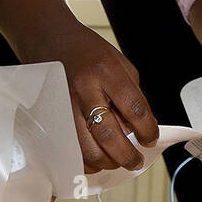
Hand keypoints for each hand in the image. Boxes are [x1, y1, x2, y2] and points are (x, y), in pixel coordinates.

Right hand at [61, 21, 158, 173]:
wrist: (51, 40)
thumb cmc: (87, 52)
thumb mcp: (121, 65)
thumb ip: (132, 97)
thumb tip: (136, 131)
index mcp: (106, 72)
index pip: (134, 109)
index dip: (148, 130)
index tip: (150, 138)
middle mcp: (84, 89)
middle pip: (108, 135)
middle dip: (127, 156)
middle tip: (136, 161)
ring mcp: (64, 105)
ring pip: (86, 148)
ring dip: (106, 162)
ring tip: (116, 160)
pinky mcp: (52, 116)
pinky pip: (69, 149)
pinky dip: (85, 160)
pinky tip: (96, 157)